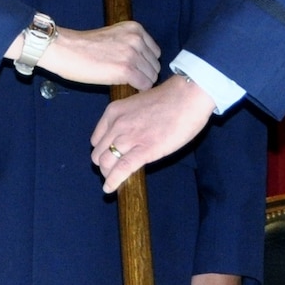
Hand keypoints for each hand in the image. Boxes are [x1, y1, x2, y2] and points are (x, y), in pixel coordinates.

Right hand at [27, 21, 160, 89]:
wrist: (66, 50)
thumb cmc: (84, 47)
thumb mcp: (114, 36)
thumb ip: (131, 45)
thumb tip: (145, 64)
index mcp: (135, 28)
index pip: (155, 53)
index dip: (144, 64)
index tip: (133, 69)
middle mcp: (137, 39)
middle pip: (155, 65)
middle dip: (144, 73)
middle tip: (127, 78)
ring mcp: (133, 54)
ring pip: (151, 76)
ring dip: (140, 82)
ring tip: (123, 82)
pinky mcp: (126, 69)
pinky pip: (144, 85)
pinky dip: (136, 89)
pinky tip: (122, 86)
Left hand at [91, 74, 215, 191]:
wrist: (188, 96)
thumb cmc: (170, 98)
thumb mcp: (138, 105)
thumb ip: (129, 120)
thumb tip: (130, 135)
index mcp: (114, 112)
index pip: (96, 139)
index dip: (102, 151)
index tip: (110, 157)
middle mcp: (116, 125)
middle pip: (98, 153)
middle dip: (104, 165)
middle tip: (114, 170)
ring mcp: (129, 138)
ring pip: (106, 163)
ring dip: (108, 174)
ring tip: (113, 180)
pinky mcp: (144, 150)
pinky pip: (121, 169)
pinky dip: (113, 181)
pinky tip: (110, 188)